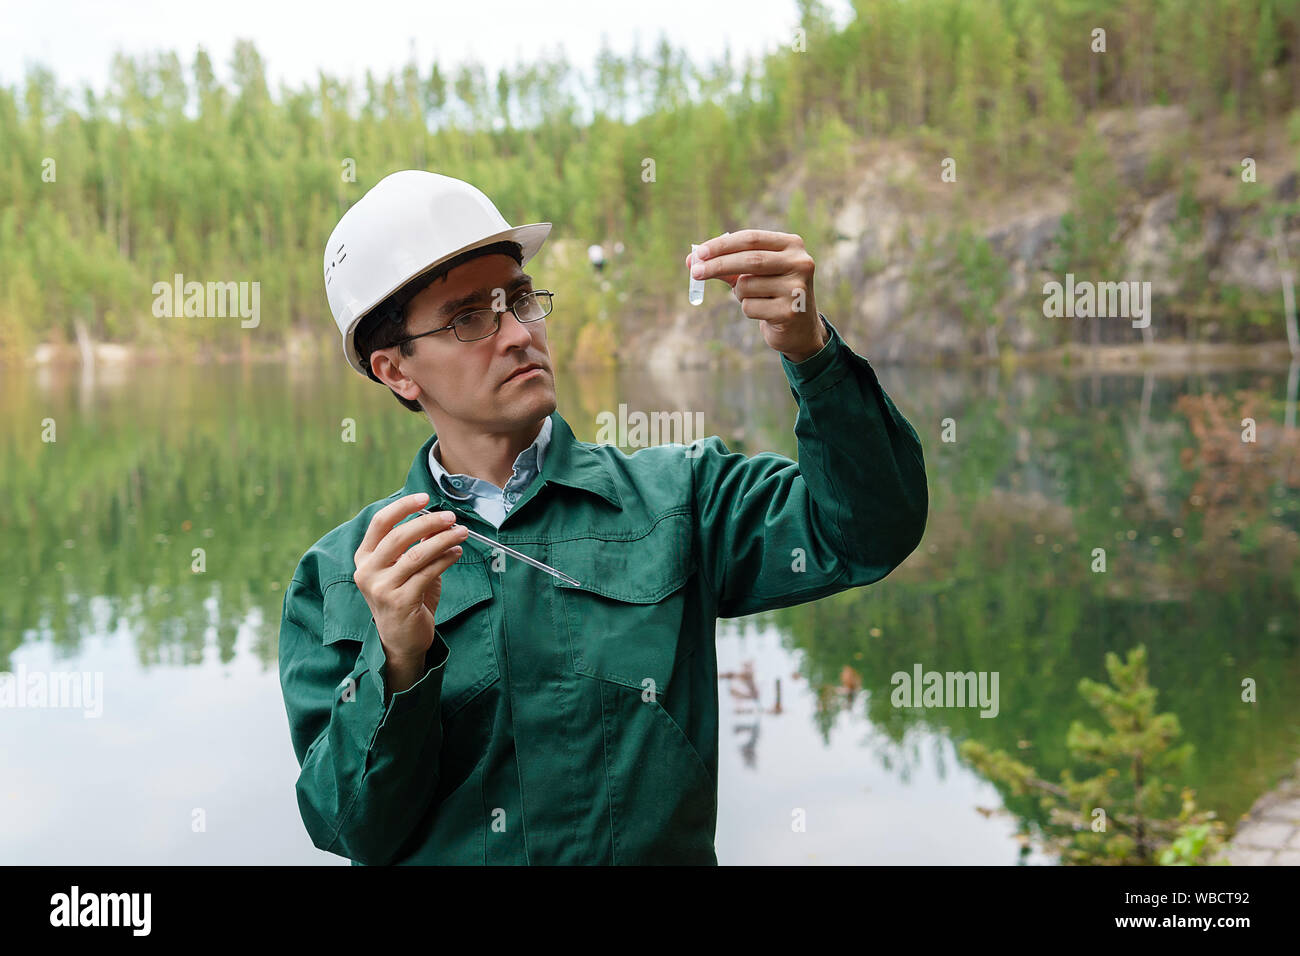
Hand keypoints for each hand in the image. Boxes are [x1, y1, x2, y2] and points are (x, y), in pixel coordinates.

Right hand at [352, 493, 468, 673]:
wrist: (401, 640)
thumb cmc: (405, 598)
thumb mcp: (406, 568)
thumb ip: (417, 544)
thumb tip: (438, 519)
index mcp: (364, 558)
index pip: (381, 523)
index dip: (403, 506)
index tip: (425, 497)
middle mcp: (367, 572)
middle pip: (398, 536)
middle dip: (428, 522)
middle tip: (451, 517)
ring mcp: (381, 588)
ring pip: (416, 554)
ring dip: (442, 540)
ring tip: (461, 532)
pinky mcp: (400, 602)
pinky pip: (428, 572)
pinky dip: (446, 558)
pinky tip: (457, 552)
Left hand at [685, 229, 825, 362]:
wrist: (799, 328)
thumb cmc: (771, 293)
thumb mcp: (752, 274)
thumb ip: (727, 264)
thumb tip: (692, 260)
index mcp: (792, 245)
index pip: (751, 238)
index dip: (722, 245)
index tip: (699, 253)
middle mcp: (799, 263)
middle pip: (749, 259)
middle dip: (717, 265)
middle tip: (695, 272)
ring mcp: (797, 288)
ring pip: (746, 286)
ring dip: (739, 294)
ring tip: (755, 298)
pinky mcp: (790, 312)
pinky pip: (749, 307)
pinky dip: (747, 309)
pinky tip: (764, 312)